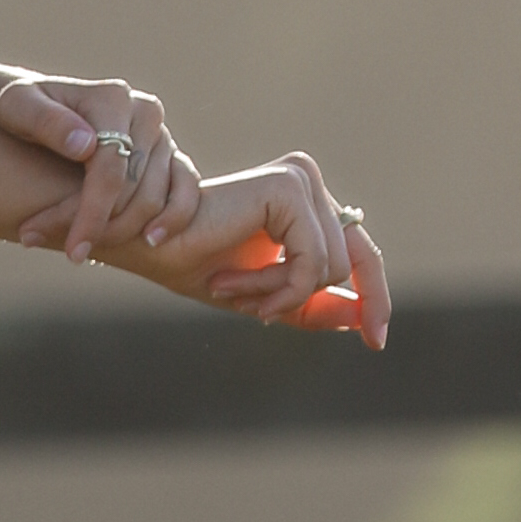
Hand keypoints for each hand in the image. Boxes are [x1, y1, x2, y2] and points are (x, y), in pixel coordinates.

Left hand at [0, 71, 200, 266]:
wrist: (33, 107)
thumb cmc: (20, 107)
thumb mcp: (17, 106)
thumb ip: (47, 122)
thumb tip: (86, 146)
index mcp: (113, 99)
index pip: (111, 168)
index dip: (93, 213)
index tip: (73, 251)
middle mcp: (144, 114)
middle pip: (135, 188)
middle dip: (101, 228)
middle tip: (64, 253)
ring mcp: (160, 135)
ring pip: (157, 197)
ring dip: (125, 232)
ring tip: (85, 250)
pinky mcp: (167, 155)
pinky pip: (185, 192)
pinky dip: (173, 219)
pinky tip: (150, 243)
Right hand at [128, 152, 390, 340]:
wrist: (145, 245)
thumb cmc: (195, 266)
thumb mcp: (265, 295)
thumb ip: (312, 305)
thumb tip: (361, 320)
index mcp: (304, 202)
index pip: (359, 253)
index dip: (373, 298)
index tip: (375, 342)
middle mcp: (306, 181)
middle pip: (355, 260)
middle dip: (312, 300)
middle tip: (259, 314)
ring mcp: (300, 179)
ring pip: (333, 267)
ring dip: (280, 293)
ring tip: (232, 289)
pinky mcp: (288, 186)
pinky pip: (312, 259)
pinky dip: (277, 285)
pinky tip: (231, 281)